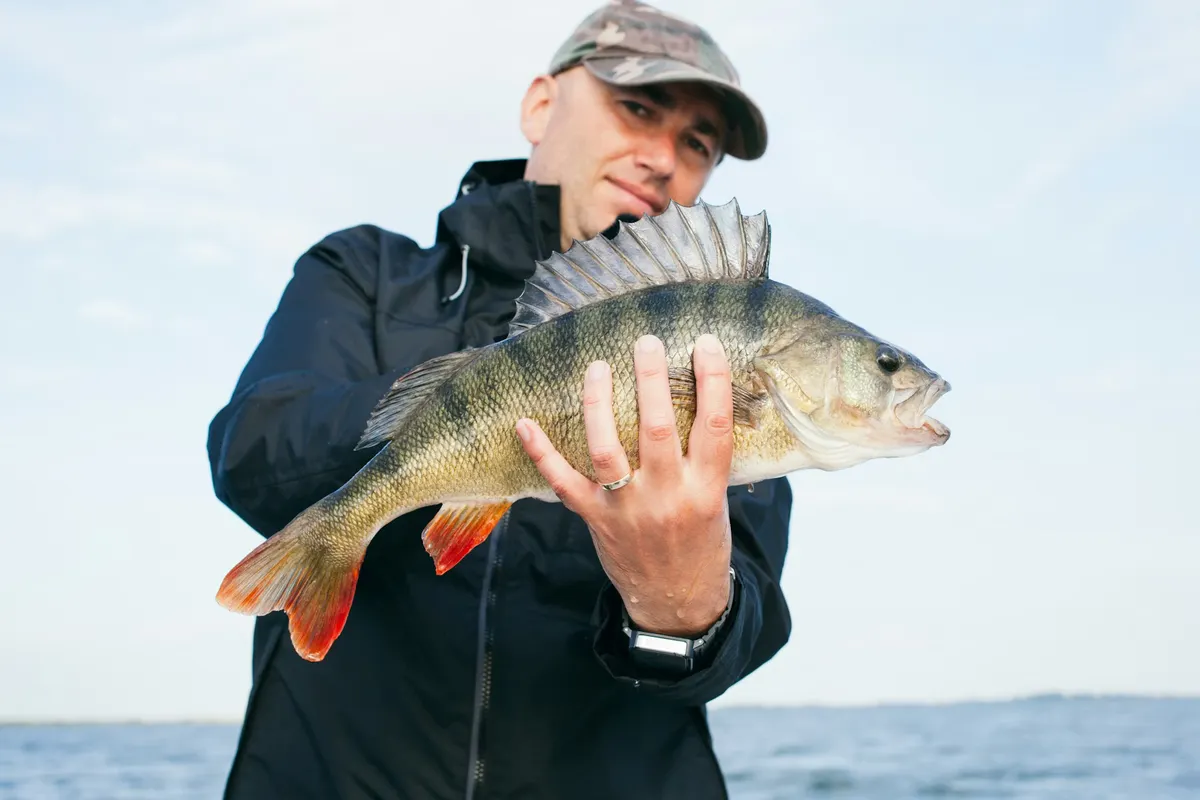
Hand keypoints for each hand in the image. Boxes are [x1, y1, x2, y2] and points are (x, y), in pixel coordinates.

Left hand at [515, 333, 733, 636]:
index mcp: (706, 489)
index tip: (704, 343)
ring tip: (597, 367)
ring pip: (606, 448)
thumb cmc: (702, 542)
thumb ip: (706, 456)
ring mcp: (628, 509)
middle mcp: (667, 497)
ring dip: (598, 404)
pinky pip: (563, 483)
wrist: (678, 601)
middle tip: (646, 341)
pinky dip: (541, 452)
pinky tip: (525, 422)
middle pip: (657, 428)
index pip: (715, 427)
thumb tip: (701, 395)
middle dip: (650, 379)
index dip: (713, 381)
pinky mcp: (596, 519)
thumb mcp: (718, 499)